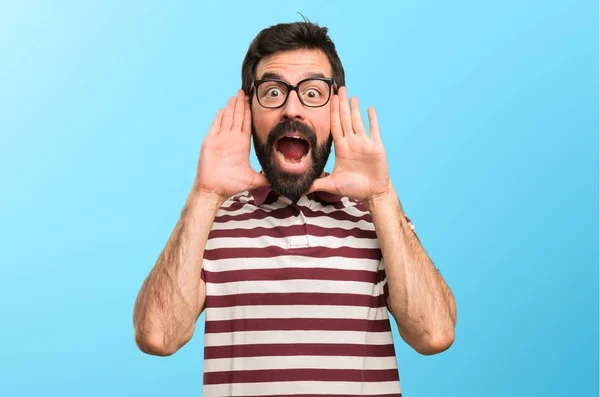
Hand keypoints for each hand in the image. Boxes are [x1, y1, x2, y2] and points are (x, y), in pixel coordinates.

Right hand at [194, 90, 268, 200]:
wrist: (214, 190)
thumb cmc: (231, 186)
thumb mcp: (254, 180)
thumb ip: (266, 177)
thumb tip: (281, 180)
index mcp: (242, 145)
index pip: (247, 124)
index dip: (250, 112)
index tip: (253, 101)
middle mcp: (231, 140)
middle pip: (238, 118)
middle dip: (241, 104)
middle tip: (245, 91)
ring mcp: (220, 140)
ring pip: (228, 119)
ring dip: (232, 107)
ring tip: (236, 95)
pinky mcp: (210, 142)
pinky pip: (216, 126)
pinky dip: (219, 117)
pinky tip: (224, 108)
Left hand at [308, 86, 391, 206]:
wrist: (373, 193)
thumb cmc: (354, 188)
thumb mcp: (332, 185)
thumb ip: (316, 183)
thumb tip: (299, 189)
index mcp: (341, 148)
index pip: (334, 126)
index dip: (331, 112)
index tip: (329, 99)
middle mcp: (352, 142)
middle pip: (345, 119)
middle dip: (341, 104)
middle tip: (339, 88)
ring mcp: (364, 143)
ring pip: (358, 121)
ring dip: (355, 108)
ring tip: (351, 95)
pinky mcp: (376, 146)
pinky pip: (374, 129)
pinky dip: (372, 119)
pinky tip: (369, 108)